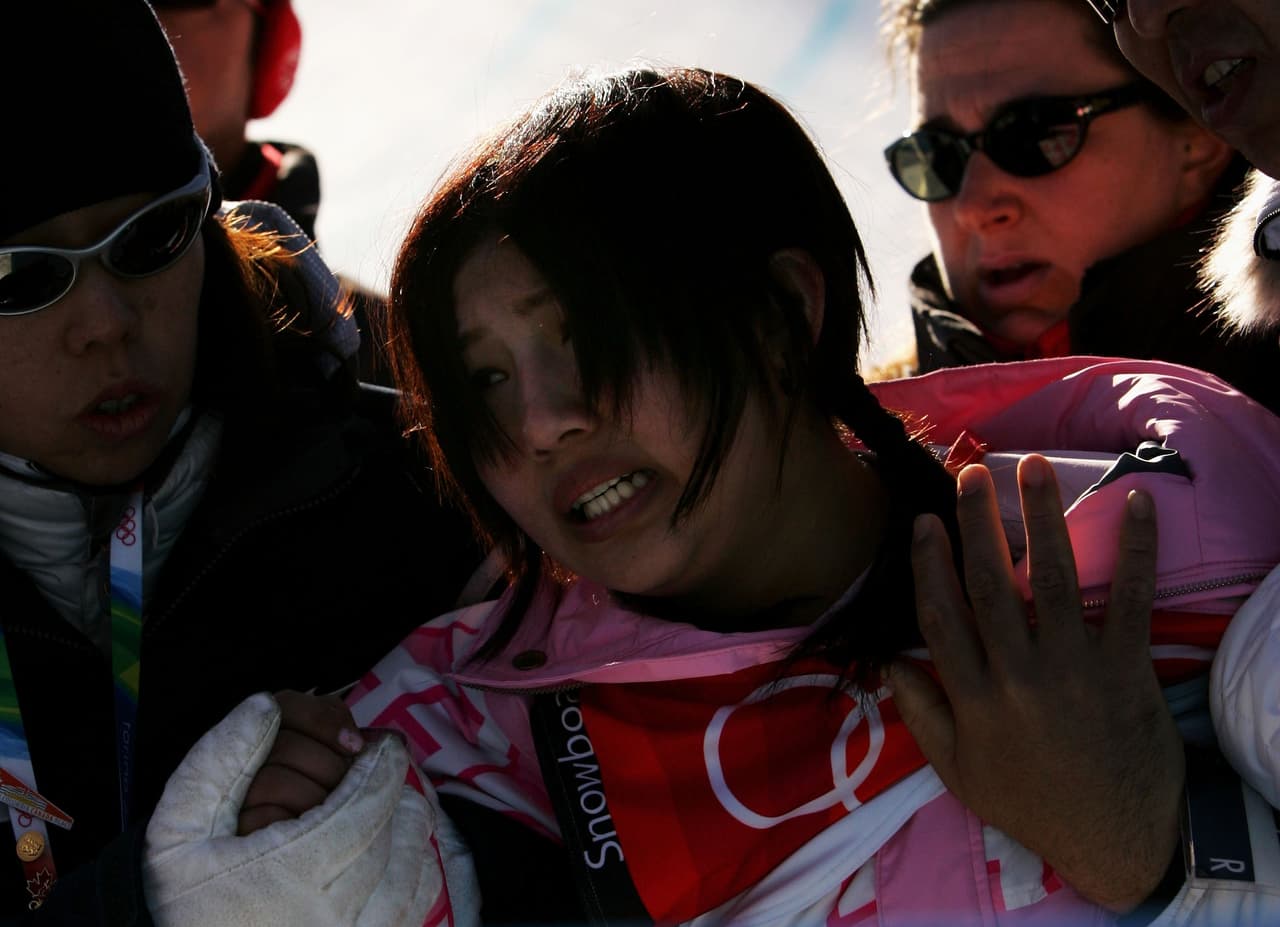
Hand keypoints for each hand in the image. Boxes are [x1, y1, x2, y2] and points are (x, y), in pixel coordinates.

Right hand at [144, 692, 442, 926]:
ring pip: (411, 865)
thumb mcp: (177, 829)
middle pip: (389, 829)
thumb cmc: (185, 898)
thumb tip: (265, 707)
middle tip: (378, 767)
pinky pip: (414, 900)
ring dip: (404, 825)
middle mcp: (334, 914)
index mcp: (292, 873)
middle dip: (387, 789)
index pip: (365, 802)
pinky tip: (390, 847)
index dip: (380, 763)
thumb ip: (217, 762)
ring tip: (385, 802)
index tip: (380, 741)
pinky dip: (412, 865)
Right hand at [887, 454, 1181, 911]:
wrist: (1116, 838)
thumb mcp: (958, 772)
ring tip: (1032, 469)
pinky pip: (1132, 601)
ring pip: (1054, 581)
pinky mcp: (1126, 669)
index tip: (923, 521)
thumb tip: (888, 659)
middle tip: (971, 473)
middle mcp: (1019, 676)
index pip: (942, 617)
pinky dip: (1136, 552)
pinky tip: (1135, 505)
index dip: (929, 564)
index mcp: (974, 700)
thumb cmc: (1031, 803)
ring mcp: (1075, 669)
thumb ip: (921, 713)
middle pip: (992, 586)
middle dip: (978, 523)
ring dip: (1043, 519)